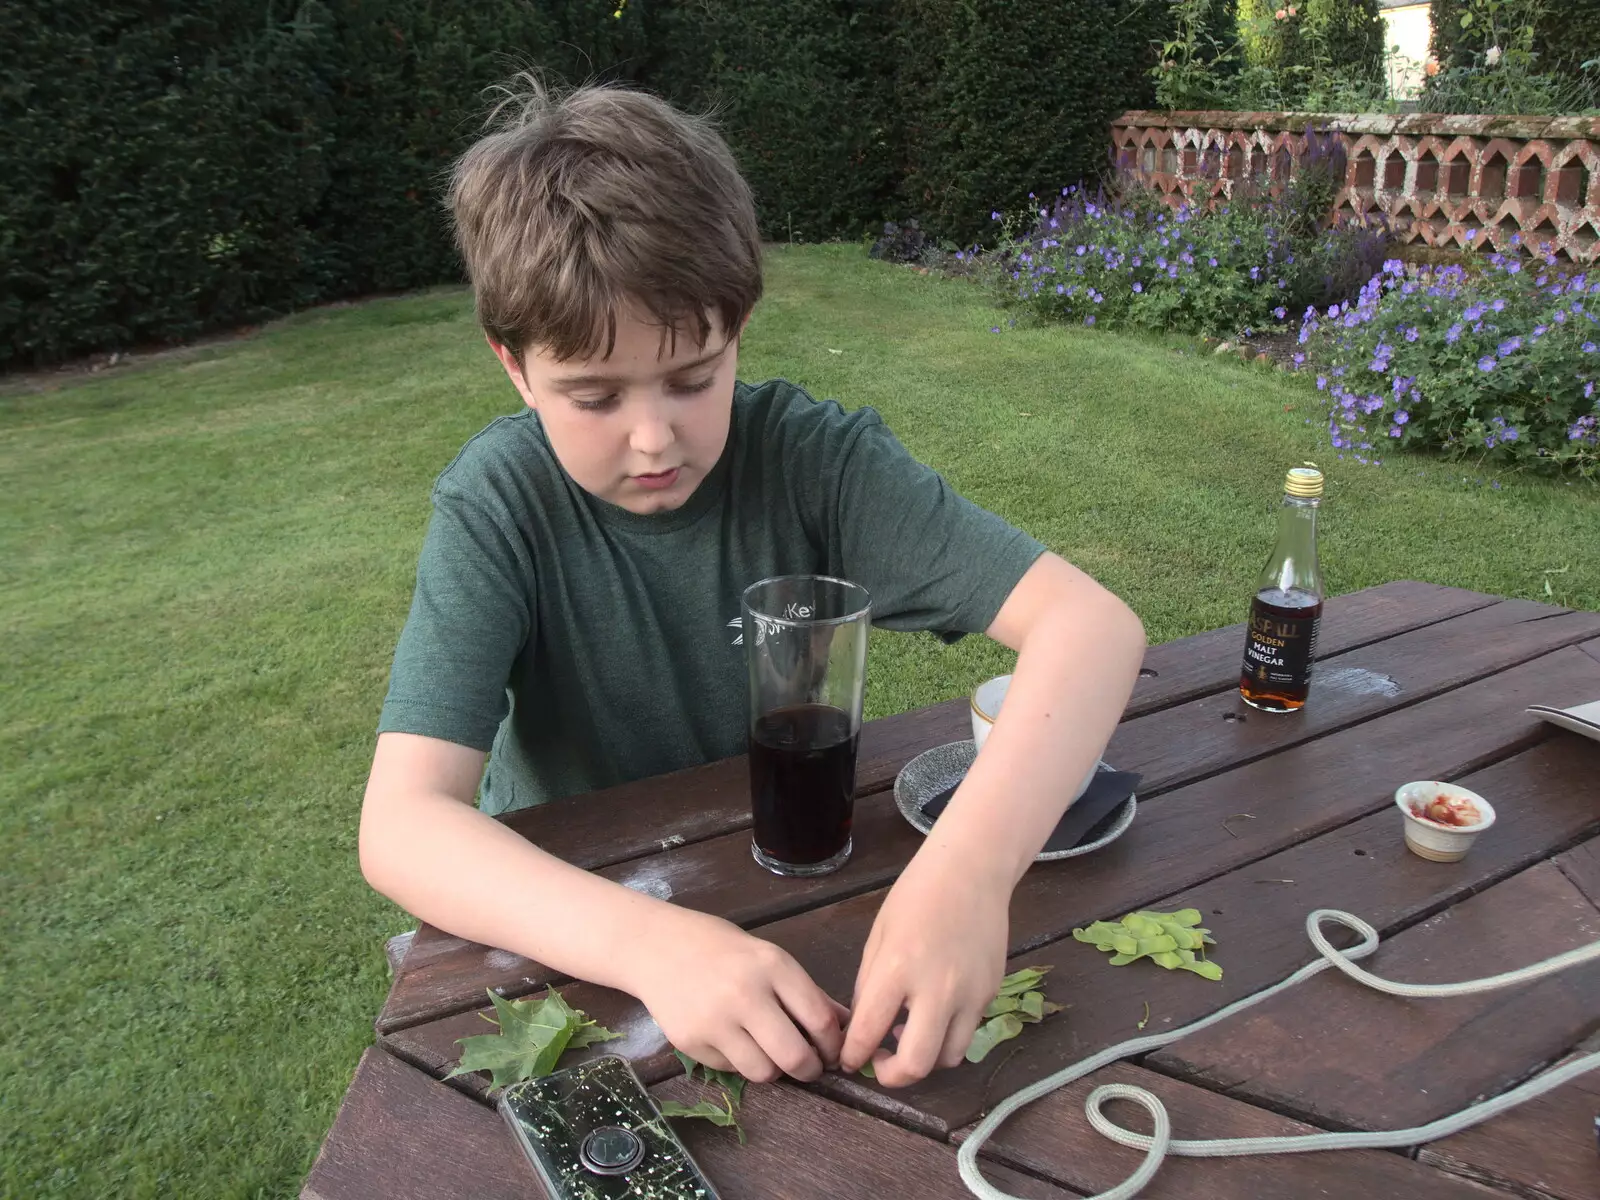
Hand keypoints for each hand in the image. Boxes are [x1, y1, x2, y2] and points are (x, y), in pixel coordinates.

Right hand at [625, 906, 848, 1083]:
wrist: (655, 946)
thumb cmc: (720, 947)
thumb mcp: (769, 957)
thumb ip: (807, 993)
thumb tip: (847, 1024)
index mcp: (772, 965)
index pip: (820, 1019)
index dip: (833, 1044)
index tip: (832, 1051)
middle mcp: (745, 994)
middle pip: (795, 1056)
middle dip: (810, 1069)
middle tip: (808, 1066)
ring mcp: (715, 1021)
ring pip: (763, 1072)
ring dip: (774, 1069)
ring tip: (769, 1052)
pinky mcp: (691, 1042)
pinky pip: (731, 1069)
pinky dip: (740, 1062)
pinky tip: (733, 1040)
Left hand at [839, 851, 1009, 1086]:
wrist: (971, 871)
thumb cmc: (916, 896)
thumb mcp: (878, 936)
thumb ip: (869, 985)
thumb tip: (863, 1026)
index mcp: (897, 969)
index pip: (869, 1033)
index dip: (853, 1056)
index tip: (849, 1061)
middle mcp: (937, 989)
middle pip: (917, 1064)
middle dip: (892, 1076)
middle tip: (881, 1064)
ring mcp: (970, 994)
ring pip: (948, 1058)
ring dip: (925, 1058)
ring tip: (910, 1037)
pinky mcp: (991, 993)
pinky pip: (967, 1031)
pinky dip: (947, 1034)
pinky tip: (934, 1013)